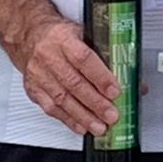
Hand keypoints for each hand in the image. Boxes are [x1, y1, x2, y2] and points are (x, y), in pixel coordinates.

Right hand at [6, 14, 119, 136]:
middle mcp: (49, 56)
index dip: (100, 77)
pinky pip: (51, 107)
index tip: (114, 92)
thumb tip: (133, 79)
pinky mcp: (34, 88)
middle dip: (95, 103)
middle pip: (73, 83)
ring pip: (62, 99)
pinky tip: (81, 126)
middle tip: (111, 115)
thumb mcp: (84, 35)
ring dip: (83, 116)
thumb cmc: (61, 36)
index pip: (83, 59)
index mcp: (64, 39)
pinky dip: (68, 119)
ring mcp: (39, 74)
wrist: (30, 36)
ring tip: (99, 126)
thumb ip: (107, 55)